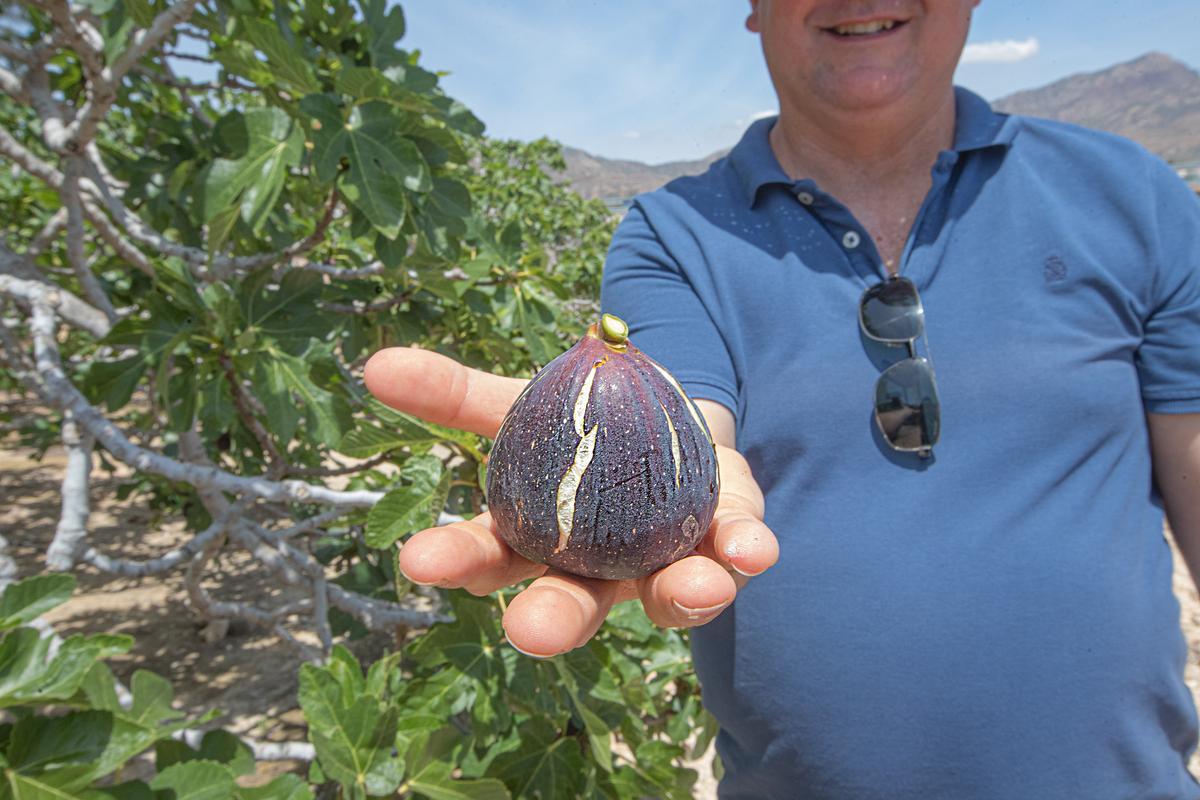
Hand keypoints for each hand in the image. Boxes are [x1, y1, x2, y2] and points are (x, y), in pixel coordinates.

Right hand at [363, 346, 778, 656]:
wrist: (664, 419)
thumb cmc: (579, 426)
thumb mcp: (517, 401)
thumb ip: (454, 394)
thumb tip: (372, 364)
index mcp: (536, 538)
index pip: (488, 557)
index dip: (456, 562)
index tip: (416, 559)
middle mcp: (596, 569)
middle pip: (570, 602)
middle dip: (552, 619)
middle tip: (528, 633)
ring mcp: (662, 564)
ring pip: (665, 594)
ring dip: (679, 597)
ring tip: (695, 588)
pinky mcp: (723, 545)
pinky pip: (734, 550)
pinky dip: (743, 550)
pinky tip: (750, 549)